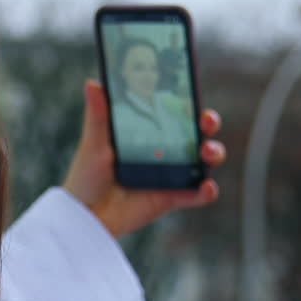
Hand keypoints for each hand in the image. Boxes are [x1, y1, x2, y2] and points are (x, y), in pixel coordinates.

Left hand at [62, 79, 226, 238]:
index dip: (189, 102)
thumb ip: (98, 116)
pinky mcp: (171, 198)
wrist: (86, 216)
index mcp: (148, 133)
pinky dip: (206, 191)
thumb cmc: (87, 176)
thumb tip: (92, 83)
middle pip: (196, 133)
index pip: (174, 112)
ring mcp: (170, 175)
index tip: (193, 90)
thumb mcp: (93, 143)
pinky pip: (195, 195)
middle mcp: (164, 152)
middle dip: (208, 124)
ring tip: (206, 153)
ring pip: (203, 161)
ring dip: (213, 153)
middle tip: (207, 122)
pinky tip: (207, 187)